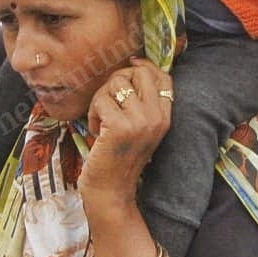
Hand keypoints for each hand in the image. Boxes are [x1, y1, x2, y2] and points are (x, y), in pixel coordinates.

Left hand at [80, 57, 173, 200]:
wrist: (111, 191)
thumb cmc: (118, 157)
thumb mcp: (139, 129)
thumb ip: (142, 103)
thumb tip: (132, 68)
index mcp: (164, 117)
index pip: (163, 77)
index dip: (145, 66)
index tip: (131, 65)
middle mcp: (156, 117)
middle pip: (139, 73)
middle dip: (117, 80)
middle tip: (108, 100)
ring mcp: (140, 121)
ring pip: (116, 83)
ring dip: (101, 99)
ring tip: (100, 119)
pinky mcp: (120, 126)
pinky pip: (101, 100)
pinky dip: (92, 113)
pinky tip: (95, 131)